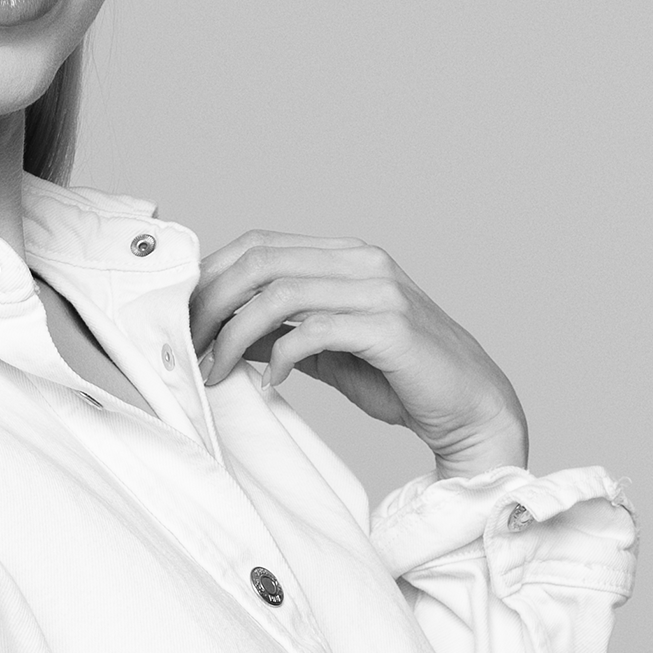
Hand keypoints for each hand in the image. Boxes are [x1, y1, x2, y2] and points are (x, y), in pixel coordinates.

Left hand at [190, 230, 526, 471]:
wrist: (470, 408)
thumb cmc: (400, 378)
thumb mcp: (327, 351)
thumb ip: (282, 332)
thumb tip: (223, 330)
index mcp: (346, 256)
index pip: (259, 244)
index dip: (211, 278)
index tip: (182, 320)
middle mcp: (362, 261)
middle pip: (260, 260)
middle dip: (210, 304)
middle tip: (186, 348)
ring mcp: (380, 290)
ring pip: (280, 293)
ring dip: (234, 335)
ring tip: (216, 372)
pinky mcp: (392, 327)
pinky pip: (316, 330)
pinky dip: (283, 357)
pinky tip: (274, 383)